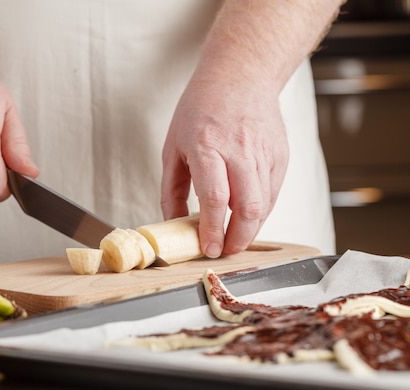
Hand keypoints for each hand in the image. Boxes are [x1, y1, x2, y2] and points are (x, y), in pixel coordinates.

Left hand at [161, 76, 288, 257]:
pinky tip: (245, 217)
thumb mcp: (173, 147)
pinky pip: (272, 194)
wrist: (240, 75)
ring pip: (264, 205)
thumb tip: (173, 224)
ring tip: (232, 238)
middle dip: (237, 240)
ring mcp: (265, 152)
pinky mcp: (280, 156)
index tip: (208, 248)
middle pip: (248, 208)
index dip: (213, 230)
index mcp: (207, 145)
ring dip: (249, 230)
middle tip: (224, 251)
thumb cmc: (201, 109)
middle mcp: (240, 149)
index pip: (215, 199)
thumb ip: (172, 190)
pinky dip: (260, 212)